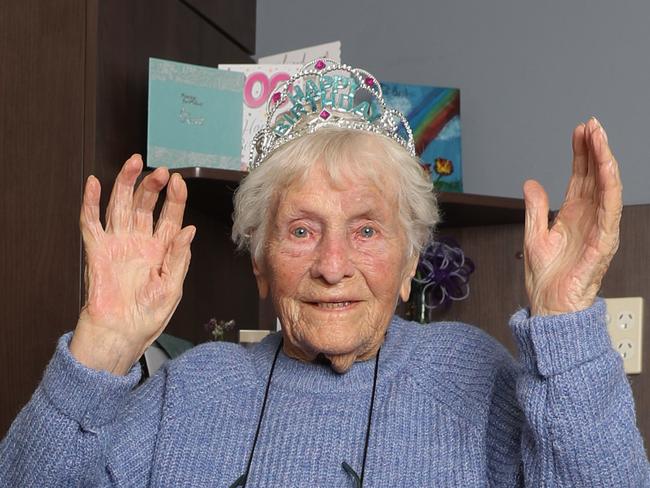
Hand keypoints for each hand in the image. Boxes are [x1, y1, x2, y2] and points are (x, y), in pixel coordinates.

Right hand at [70, 155, 194, 373]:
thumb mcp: (173, 287)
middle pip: (145, 204)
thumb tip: (189, 230)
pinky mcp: (97, 251)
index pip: (170, 215)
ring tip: (133, 163)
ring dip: (125, 183)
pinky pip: (91, 223)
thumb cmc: (149, 315)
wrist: (121, 334)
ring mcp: (118, 244)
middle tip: (160, 171)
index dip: (175, 197)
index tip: (179, 181)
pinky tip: (95, 184)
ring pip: (120, 205)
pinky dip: (91, 203)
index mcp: (162, 249)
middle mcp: (140, 242)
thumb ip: (179, 257)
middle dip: (152, 185)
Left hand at [523, 118, 621, 315]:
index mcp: (573, 216)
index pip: (580, 178)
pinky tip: (607, 168)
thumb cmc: (546, 280)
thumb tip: (531, 183)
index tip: (578, 131)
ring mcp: (599, 229)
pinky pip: (611, 210)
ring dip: (605, 161)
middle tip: (591, 125)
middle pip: (595, 177)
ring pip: (607, 188)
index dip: (580, 154)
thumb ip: (535, 209)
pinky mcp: (603, 242)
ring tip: (599, 137)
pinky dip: (610, 187)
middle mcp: (589, 219)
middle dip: (594, 149)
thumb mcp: (533, 236)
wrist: (549, 309)